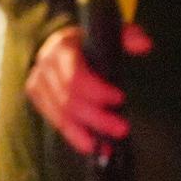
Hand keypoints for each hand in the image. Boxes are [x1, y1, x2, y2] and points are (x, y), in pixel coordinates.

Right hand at [26, 22, 152, 155]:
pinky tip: (91, 145)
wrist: (61, 45)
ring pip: (60, 114)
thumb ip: (126, 37)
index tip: (120, 98)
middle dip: (97, 117)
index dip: (97, 90)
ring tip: (107, 146)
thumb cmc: (88, 42)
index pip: (75, 74)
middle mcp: (46, 63)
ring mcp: (38, 81)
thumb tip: (144, 44)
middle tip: (122, 128)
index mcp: (63, 46)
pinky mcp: (37, 97)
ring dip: (85, 132)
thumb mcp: (106, 33)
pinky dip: (73, 136)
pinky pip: (55, 121)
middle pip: (69, 99)